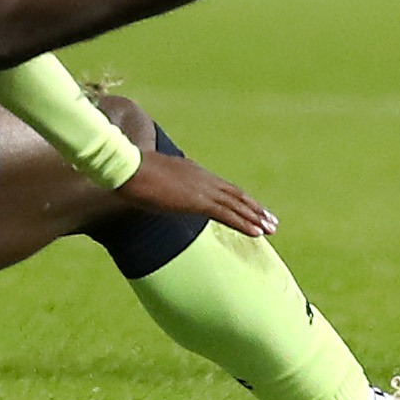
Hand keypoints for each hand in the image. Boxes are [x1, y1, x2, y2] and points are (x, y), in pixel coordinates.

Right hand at [115, 146, 275, 238]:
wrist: (128, 167)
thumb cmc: (131, 171)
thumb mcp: (149, 176)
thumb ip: (158, 182)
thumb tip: (154, 187)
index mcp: (192, 171)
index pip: (222, 187)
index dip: (239, 198)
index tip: (252, 207)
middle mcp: (203, 178)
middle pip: (236, 195)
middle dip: (255, 208)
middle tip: (272, 220)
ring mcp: (203, 189)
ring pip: (237, 205)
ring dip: (256, 218)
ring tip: (272, 228)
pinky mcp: (199, 202)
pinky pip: (228, 215)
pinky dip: (245, 223)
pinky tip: (258, 232)